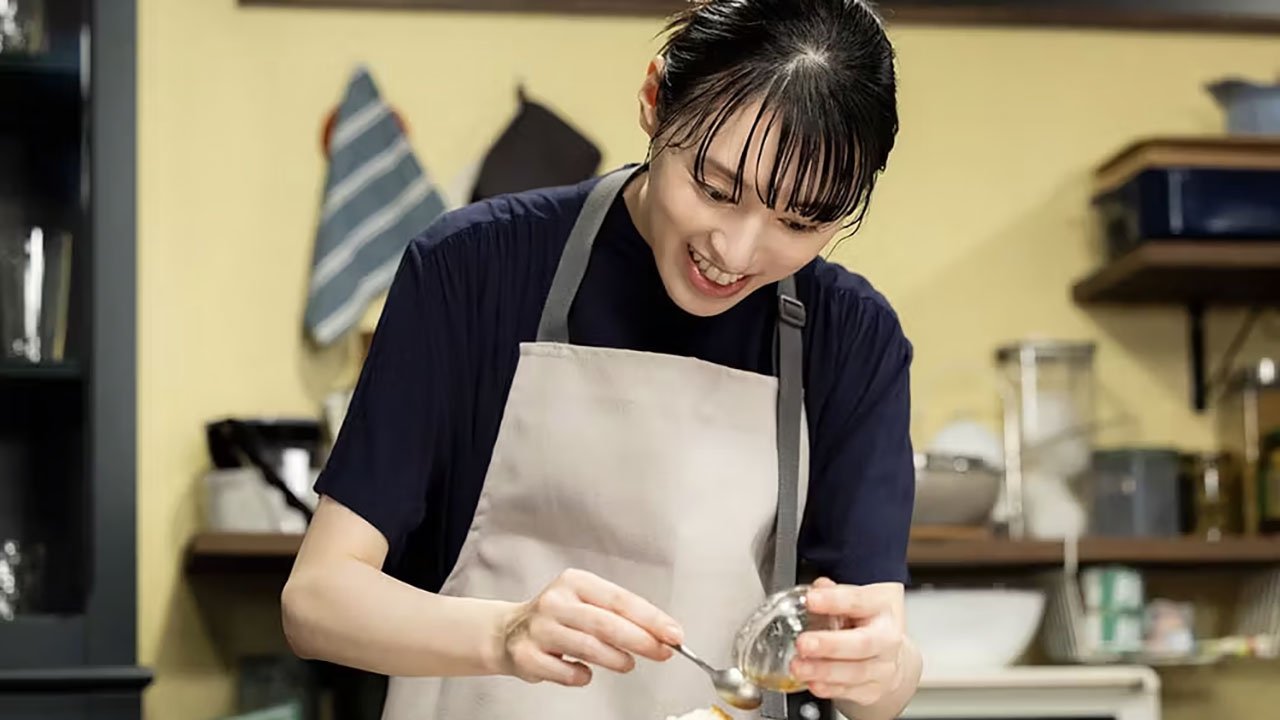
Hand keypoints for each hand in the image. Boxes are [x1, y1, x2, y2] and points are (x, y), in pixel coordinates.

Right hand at [498, 568, 682, 686]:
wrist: (507, 632)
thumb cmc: (558, 618)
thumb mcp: (587, 603)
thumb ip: (621, 616)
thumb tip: (662, 634)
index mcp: (575, 582)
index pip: (620, 599)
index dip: (651, 618)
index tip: (673, 633)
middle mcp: (555, 602)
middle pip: (605, 622)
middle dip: (640, 640)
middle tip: (663, 652)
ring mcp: (539, 628)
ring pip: (587, 646)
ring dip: (615, 659)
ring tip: (628, 663)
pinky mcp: (527, 655)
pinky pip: (564, 672)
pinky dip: (582, 675)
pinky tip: (585, 672)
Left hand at [790, 578, 905, 705]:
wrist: (889, 652)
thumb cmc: (867, 620)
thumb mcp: (854, 598)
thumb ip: (833, 593)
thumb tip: (816, 588)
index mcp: (883, 606)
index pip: (860, 601)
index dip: (835, 600)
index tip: (811, 600)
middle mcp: (888, 637)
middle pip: (863, 643)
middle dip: (830, 645)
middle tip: (803, 643)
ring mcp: (884, 667)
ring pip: (855, 672)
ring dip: (823, 671)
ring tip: (798, 667)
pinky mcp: (874, 690)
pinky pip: (850, 692)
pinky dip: (828, 688)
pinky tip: (811, 682)